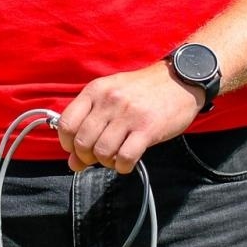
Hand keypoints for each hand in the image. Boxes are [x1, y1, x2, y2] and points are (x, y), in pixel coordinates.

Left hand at [56, 61, 204, 173]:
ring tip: (114, 158)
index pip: (67, 123)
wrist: (180, 79)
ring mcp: (129, 115)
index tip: (77, 148)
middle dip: (87, 157)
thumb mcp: (112, 97)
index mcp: (96, 90)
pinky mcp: (148, 129)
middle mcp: (110, 101)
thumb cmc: (143, 90)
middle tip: (98, 157)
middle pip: (83, 142)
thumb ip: (90, 124)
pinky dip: (123, 167)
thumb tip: (73, 161)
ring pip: (103, 152)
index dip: (68, 143)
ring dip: (106, 162)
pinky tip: (127, 162)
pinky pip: (125, 158)